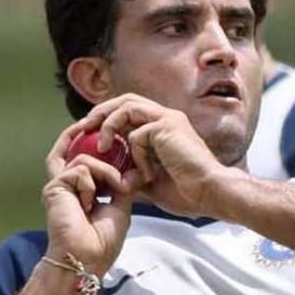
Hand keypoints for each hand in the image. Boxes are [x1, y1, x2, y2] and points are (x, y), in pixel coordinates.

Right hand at [42, 121, 139, 275]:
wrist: (87, 258)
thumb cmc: (102, 241)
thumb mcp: (121, 207)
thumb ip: (124, 185)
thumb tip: (136, 170)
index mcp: (80, 191)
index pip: (83, 161)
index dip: (95, 146)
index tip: (114, 138)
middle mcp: (66, 185)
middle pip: (68, 150)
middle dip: (80, 134)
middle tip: (96, 123)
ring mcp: (59, 185)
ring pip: (84, 159)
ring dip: (106, 171)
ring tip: (116, 189)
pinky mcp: (54, 187)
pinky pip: (79, 168)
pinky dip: (92, 181)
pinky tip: (90, 202)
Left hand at [79, 94, 230, 217]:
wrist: (211, 194)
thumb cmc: (186, 191)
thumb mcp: (149, 180)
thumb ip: (131, 170)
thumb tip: (110, 174)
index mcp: (162, 126)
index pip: (128, 110)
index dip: (107, 118)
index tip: (89, 135)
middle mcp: (165, 117)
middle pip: (125, 99)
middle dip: (101, 112)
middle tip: (84, 129)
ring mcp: (168, 119)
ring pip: (127, 106)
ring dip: (109, 124)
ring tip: (101, 145)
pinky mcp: (168, 126)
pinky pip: (137, 133)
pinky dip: (133, 153)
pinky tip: (142, 173)